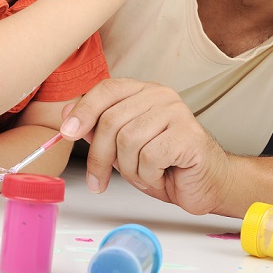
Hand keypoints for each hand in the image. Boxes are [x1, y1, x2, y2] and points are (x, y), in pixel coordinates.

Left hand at [60, 78, 231, 215]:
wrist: (207, 183)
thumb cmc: (166, 164)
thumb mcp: (123, 147)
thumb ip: (99, 129)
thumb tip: (67, 115)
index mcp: (143, 91)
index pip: (106, 90)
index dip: (83, 110)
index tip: (66, 133)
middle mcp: (160, 95)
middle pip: (111, 120)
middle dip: (100, 156)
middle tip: (98, 180)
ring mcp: (176, 112)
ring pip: (128, 140)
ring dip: (130, 169)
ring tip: (144, 175)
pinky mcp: (187, 134)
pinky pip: (149, 157)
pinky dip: (148, 176)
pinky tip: (160, 176)